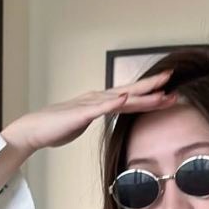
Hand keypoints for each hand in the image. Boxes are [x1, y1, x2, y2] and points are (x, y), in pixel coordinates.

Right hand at [1, 69, 176, 154]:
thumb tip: (105, 117)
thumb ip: (96, 117)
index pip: (130, 97)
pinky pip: (101, 107)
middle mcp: (98, 98)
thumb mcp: (84, 122)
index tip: (168, 91)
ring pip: (122, 98)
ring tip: (161, 91)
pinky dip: (115, 102)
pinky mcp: (81, 113)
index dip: (149, 94)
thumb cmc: (57, 128)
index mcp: (100, 101)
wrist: (35, 130)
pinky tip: (127, 97)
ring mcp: (90, 104)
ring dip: (142, 95)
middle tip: (172, 78)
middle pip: (131, 92)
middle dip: (153, 86)